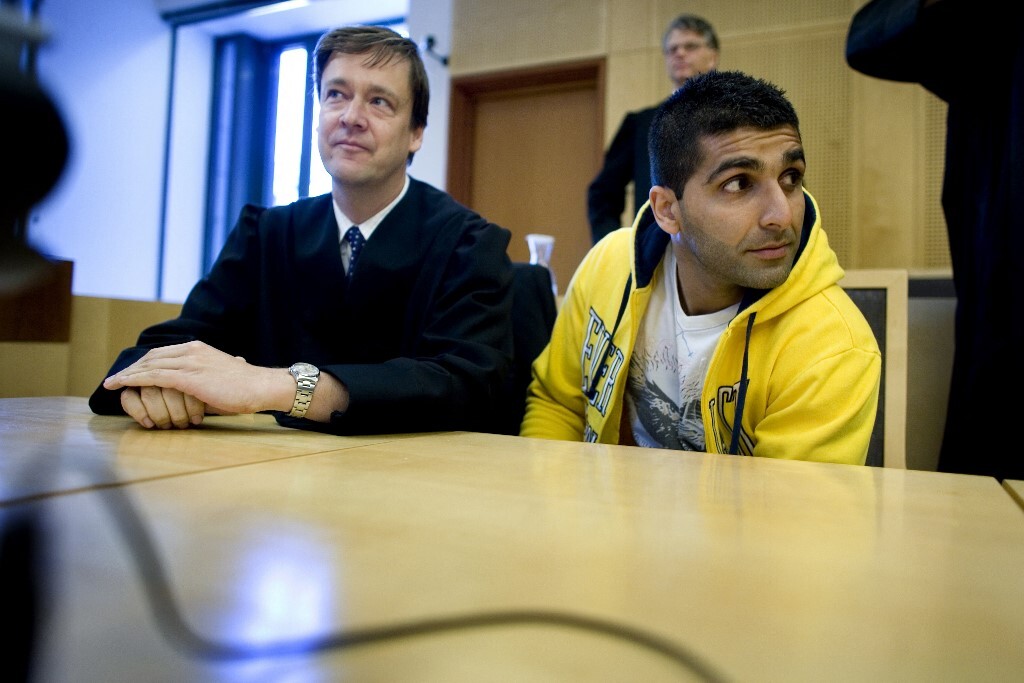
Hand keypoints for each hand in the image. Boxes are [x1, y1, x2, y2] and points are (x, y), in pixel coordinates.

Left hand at [103, 341, 290, 423]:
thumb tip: (205, 385)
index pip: (163, 353)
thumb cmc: (246, 386)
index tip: (131, 372)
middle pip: (152, 357)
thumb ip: (207, 376)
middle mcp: (192, 351)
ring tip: (111, 384)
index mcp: (199, 349)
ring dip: (128, 374)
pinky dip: (135, 380)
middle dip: (132, 368)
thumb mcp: (222, 375)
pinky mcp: (189, 378)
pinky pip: (155, 377)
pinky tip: (122, 385)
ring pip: (150, 366)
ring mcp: (190, 363)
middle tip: (115, 379)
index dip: (144, 363)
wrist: (261, 386)